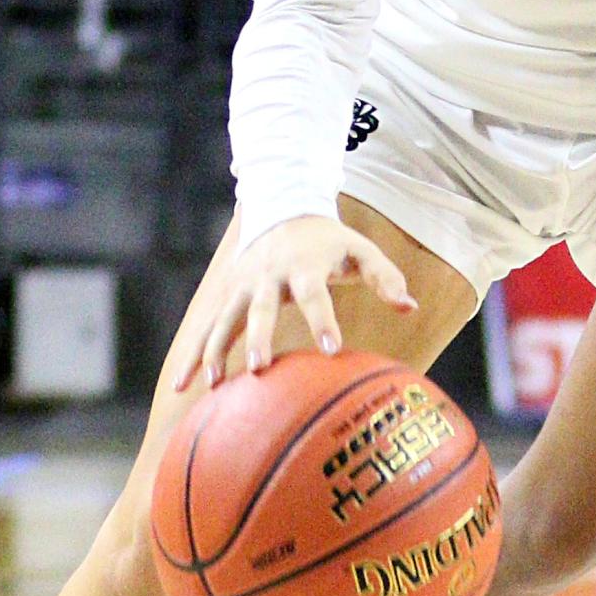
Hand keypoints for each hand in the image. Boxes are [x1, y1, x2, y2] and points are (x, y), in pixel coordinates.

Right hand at [173, 214, 416, 390]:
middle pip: (261, 308)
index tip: (332, 348)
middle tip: (261, 368)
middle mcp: (269, 275)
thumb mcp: (360, 250)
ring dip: (218, 350)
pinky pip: (207, 327)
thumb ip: (385, 277)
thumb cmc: (330, 242)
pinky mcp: (226, 294)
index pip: (314, 293)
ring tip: (215, 385)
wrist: (283, 210)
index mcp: (305, 265)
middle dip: (260, 337)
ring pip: (225, 319)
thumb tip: (410, 307)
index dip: (323, 319)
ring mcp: (242, 285)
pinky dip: (195, 354)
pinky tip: (185, 385)